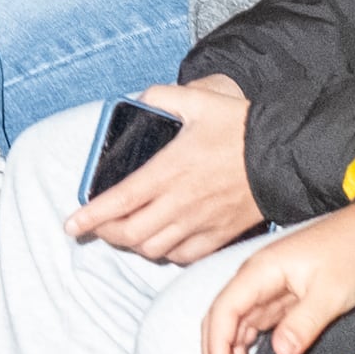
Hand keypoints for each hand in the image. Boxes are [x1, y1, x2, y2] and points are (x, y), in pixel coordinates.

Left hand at [72, 75, 260, 260]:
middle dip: (105, 233)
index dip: (91, 216)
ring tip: (123, 232)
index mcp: (169, 170)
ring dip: (131, 243)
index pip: (120, 200)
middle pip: (129, 233)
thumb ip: (161, 96)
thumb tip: (139, 99)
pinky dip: (164, 254)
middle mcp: (180, 202)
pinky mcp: (218, 236)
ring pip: (153, 249)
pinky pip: (182, 257)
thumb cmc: (240, 127)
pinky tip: (159, 242)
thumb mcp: (198, 100)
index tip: (71, 224)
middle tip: (94, 225)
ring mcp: (200, 223)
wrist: (283, 154)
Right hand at [195, 193, 354, 353]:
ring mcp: (264, 292)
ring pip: (233, 330)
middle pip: (221, 323)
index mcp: (260, 272)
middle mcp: (254, 281)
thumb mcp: (331, 293)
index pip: (225, 311)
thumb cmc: (350, 256)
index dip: (218, 347)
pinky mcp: (277, 303)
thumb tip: (280, 352)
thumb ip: (304, 323)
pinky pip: (250, 331)